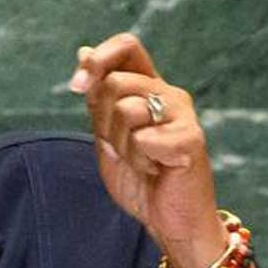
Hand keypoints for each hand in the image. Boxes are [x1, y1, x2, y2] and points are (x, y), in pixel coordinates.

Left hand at [69, 33, 227, 267]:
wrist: (169, 222)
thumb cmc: (141, 179)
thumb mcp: (108, 133)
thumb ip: (97, 96)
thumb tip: (83, 51)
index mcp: (150, 88)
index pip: (127, 46)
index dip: (98, 59)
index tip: (77, 86)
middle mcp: (169, 94)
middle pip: (115, 81)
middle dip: (102, 120)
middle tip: (121, 147)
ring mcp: (183, 115)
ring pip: (126, 109)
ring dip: (121, 145)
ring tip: (140, 161)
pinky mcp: (190, 139)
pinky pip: (142, 138)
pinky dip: (138, 160)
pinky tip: (155, 171)